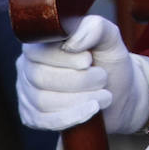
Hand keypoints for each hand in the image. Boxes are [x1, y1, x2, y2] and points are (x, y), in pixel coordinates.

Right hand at [15, 15, 148, 133]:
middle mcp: (29, 67)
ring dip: (79, 99)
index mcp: (42, 43)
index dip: (65, 57)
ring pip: (43, 100)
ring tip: (104, 95)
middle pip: (41, 77)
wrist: (120, 93)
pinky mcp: (33, 117)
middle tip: (102, 78)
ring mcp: (28, 93)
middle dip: (79, 80)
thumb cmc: (110, 63)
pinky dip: (70, 117)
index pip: (39, 51)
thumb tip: (73, 40)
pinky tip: (91, 111)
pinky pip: (44, 121)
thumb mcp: (110, 39)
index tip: (89, 60)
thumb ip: (95, 28)